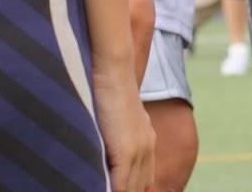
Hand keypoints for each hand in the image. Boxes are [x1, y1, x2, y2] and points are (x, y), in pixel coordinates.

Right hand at [91, 57, 155, 191]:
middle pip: (141, 187)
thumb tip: (104, 156)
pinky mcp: (127, 151)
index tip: (125, 191)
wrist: (113, 71)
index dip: (135, 190)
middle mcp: (147, 148)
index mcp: (146, 142)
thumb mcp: (116, 120)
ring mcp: (139, 150)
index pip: (144, 180)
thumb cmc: (106, 91)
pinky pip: (121, 185)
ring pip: (132, 189)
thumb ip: (116, 140)